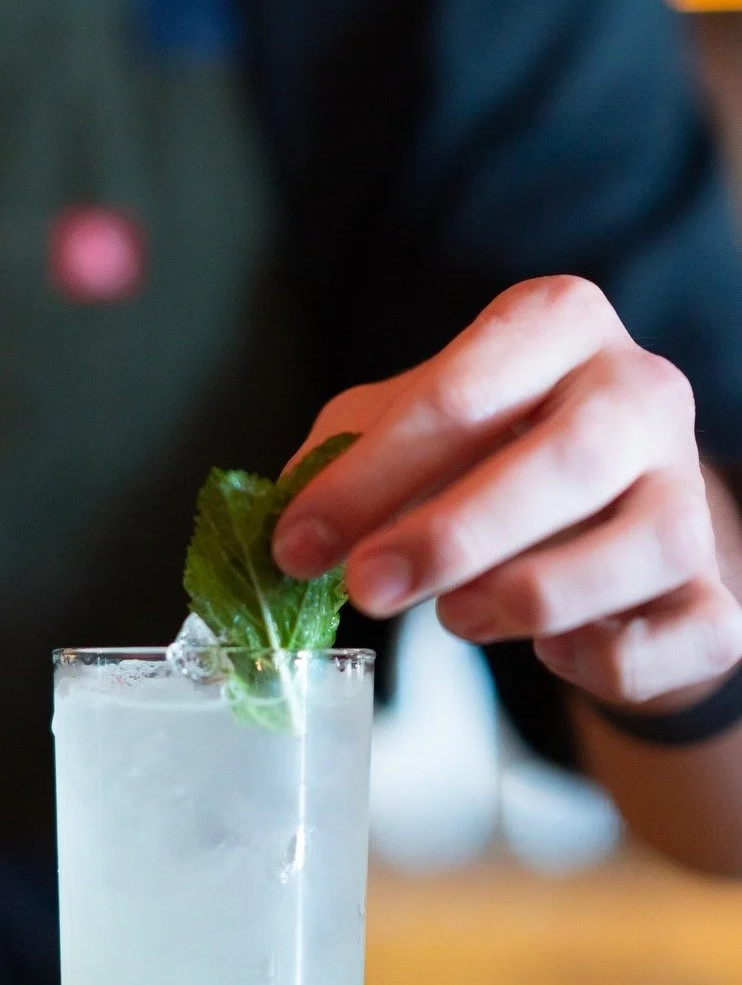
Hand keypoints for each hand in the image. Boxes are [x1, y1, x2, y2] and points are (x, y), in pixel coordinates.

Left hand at [272, 276, 741, 710]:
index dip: (368, 476)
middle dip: (451, 536)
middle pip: (570, 458)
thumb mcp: (398, 428)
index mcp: (555, 328)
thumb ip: (339, 462)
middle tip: (365, 589)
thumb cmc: (478, 456)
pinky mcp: (713, 585)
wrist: (588, 508)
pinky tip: (554, 650)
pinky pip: (693, 630)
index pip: (464, 390)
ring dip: (533, 595)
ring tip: (456, 616)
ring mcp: (689, 490)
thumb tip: (286, 525)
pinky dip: (613, 656)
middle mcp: (641, 393)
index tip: (297, 546)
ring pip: (647, 544)